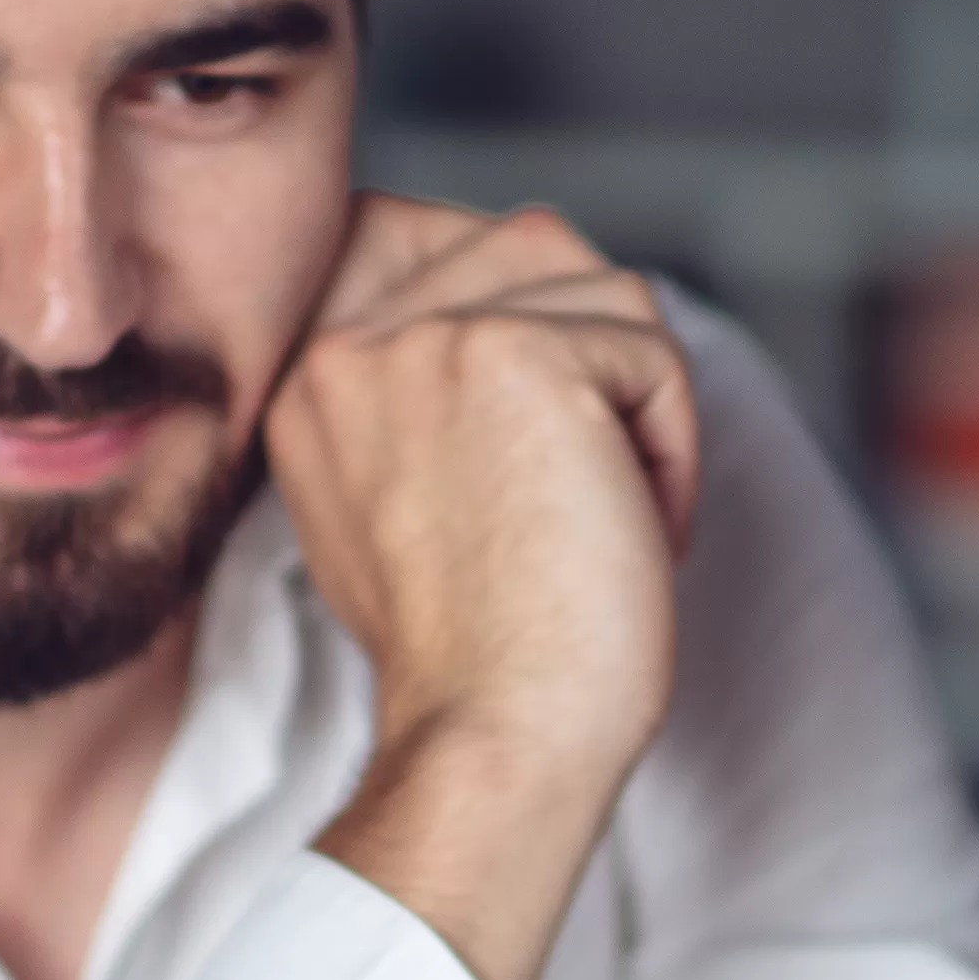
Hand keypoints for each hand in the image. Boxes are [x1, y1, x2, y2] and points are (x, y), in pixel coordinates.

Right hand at [268, 195, 701, 979]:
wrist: (495, 741)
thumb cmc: (474, 651)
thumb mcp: (396, 499)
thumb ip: (419, 389)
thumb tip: (518, 286)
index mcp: (305, 377)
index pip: (431, 238)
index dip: (521, 309)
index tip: (542, 432)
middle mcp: (347, 343)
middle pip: (529, 251)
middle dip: (592, 359)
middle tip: (583, 490)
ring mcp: (426, 341)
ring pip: (602, 292)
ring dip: (638, 406)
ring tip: (605, 512)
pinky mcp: (521, 359)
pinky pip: (651, 351)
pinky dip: (673, 445)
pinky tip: (633, 529)